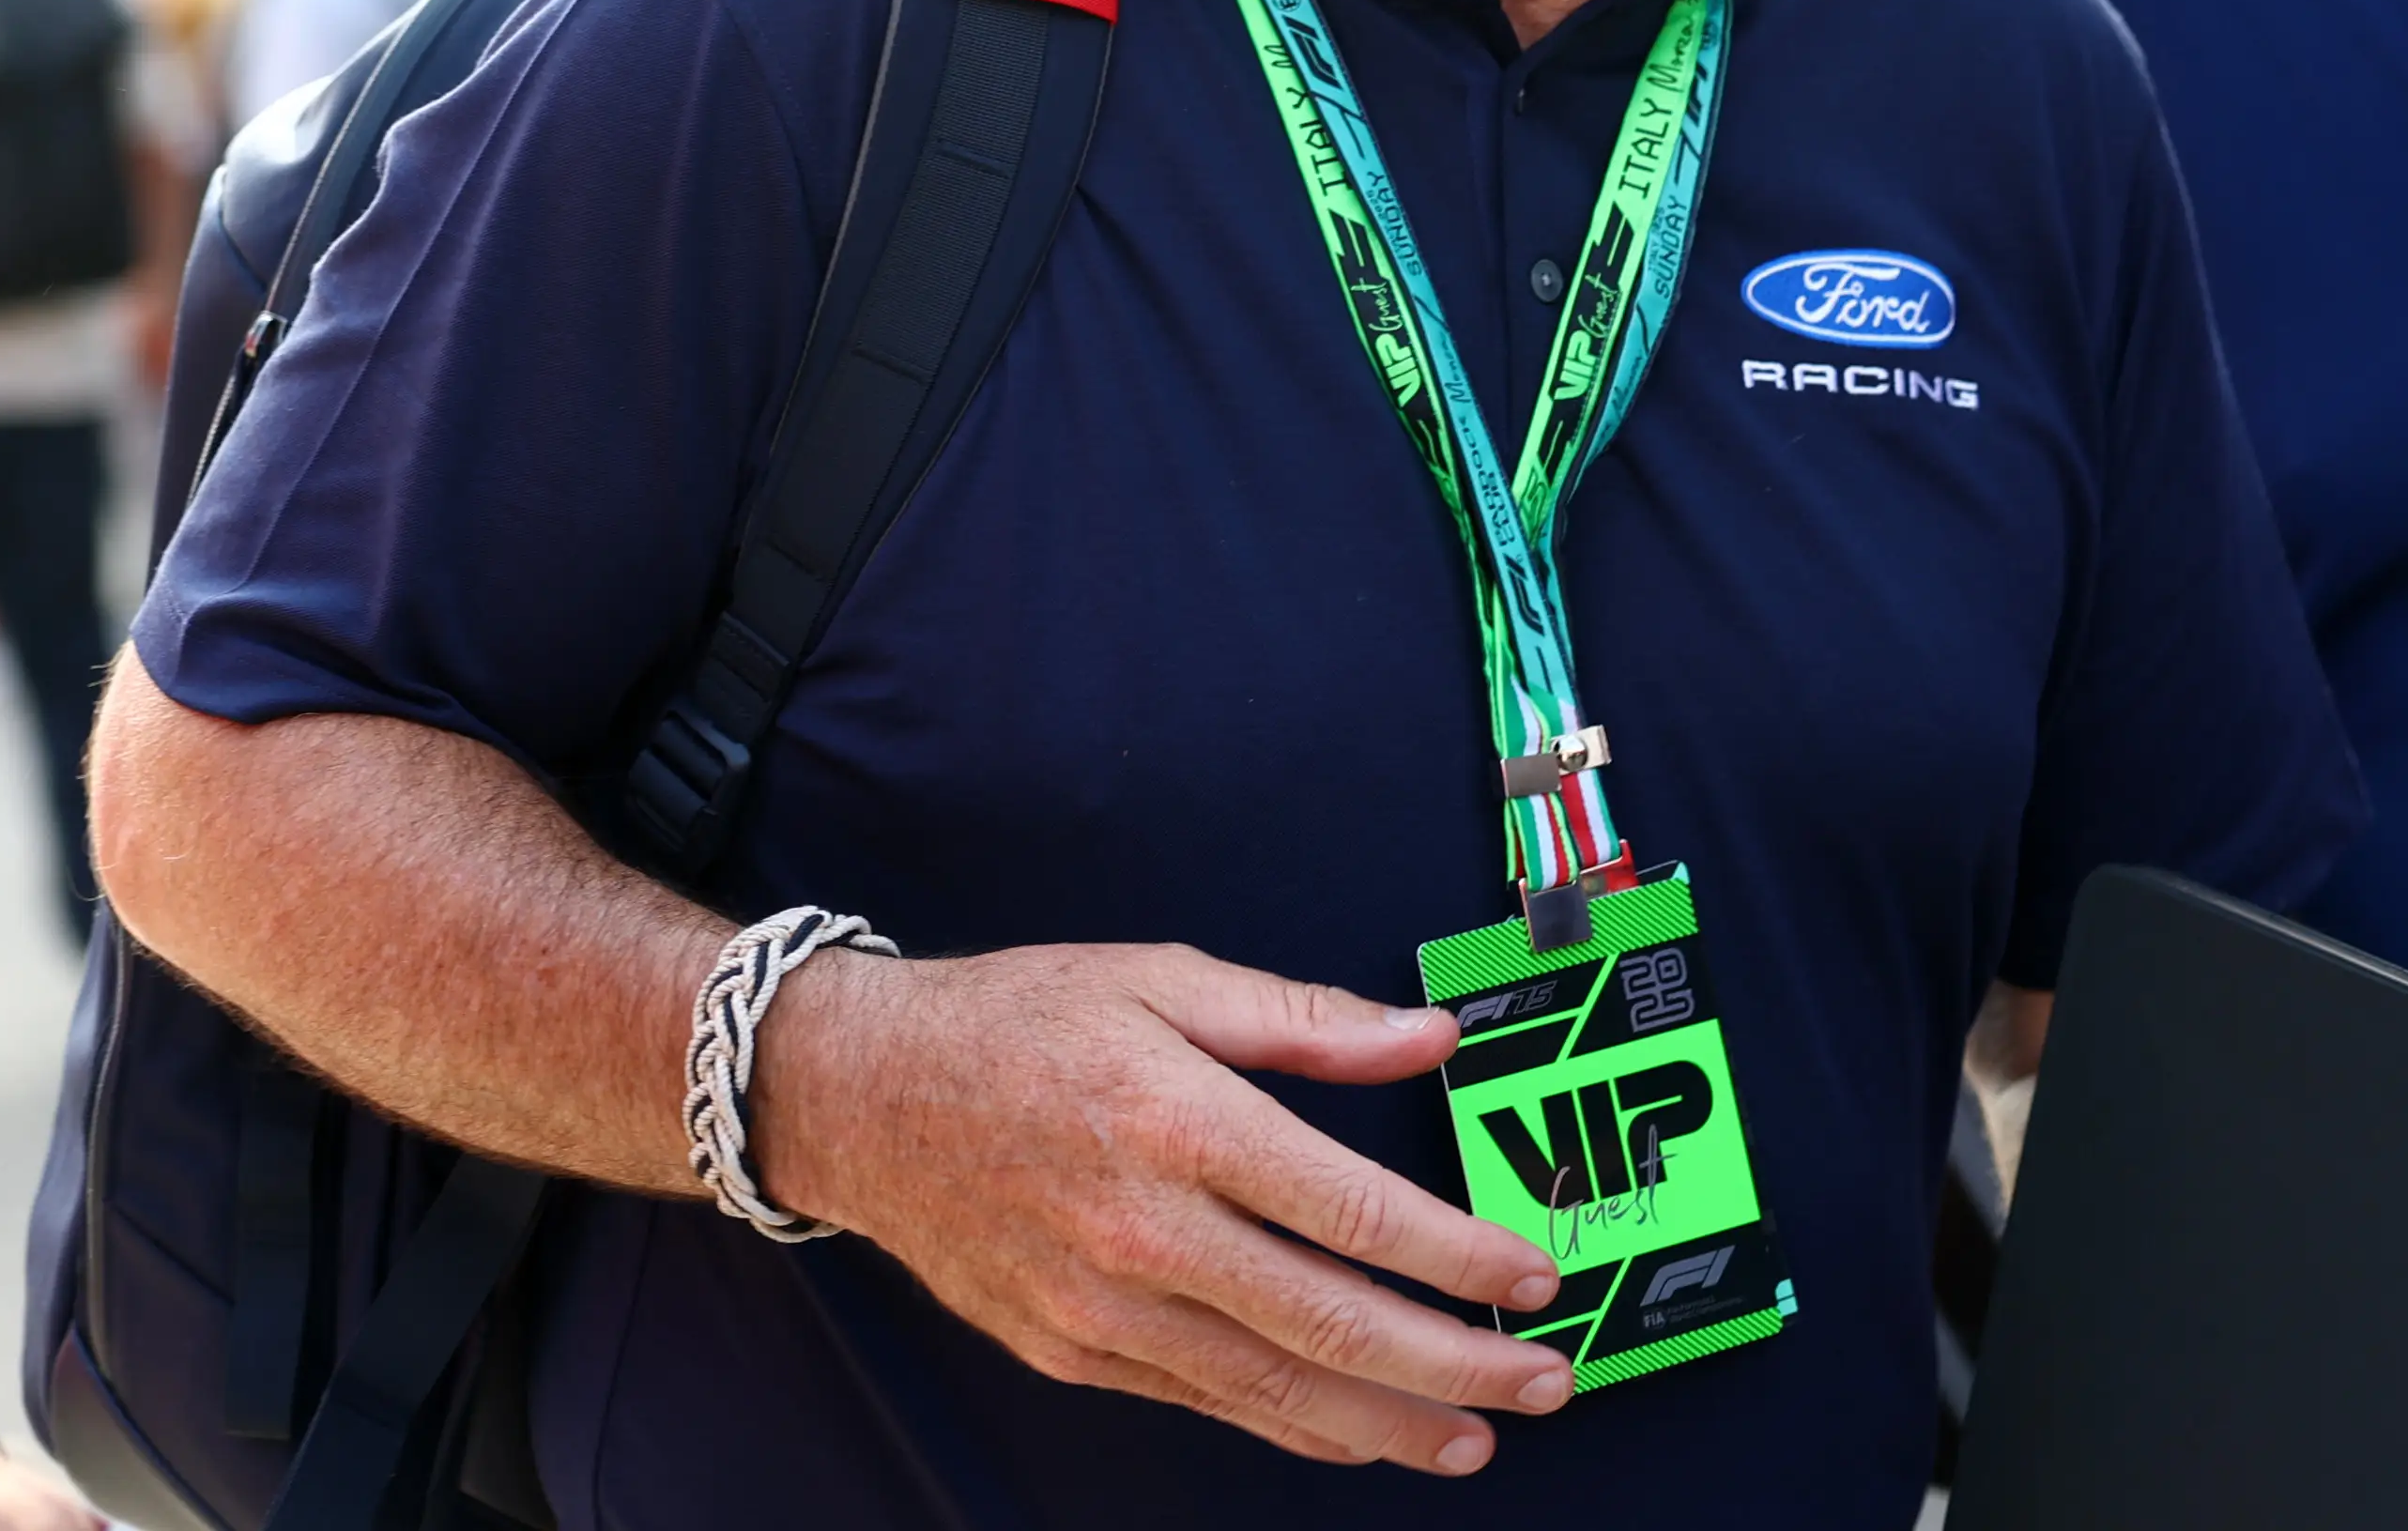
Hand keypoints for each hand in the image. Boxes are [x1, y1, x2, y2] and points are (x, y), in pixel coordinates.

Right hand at [755, 941, 1572, 1474]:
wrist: (861, 1096)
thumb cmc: (1019, 1021)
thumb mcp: (1166, 975)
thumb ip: (1306, 1019)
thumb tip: (1431, 1035)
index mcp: (1179, 1121)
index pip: (1350, 1211)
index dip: (1456, 1254)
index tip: (1533, 1273)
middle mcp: (1145, 1230)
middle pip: (1328, 1321)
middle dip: (1454, 1360)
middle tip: (1546, 1377)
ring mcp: (1104, 1307)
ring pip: (1273, 1388)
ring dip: (1389, 1420)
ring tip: (1478, 1432)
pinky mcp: (1074, 1352)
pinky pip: (1207, 1404)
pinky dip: (1294, 1427)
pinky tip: (1358, 1432)